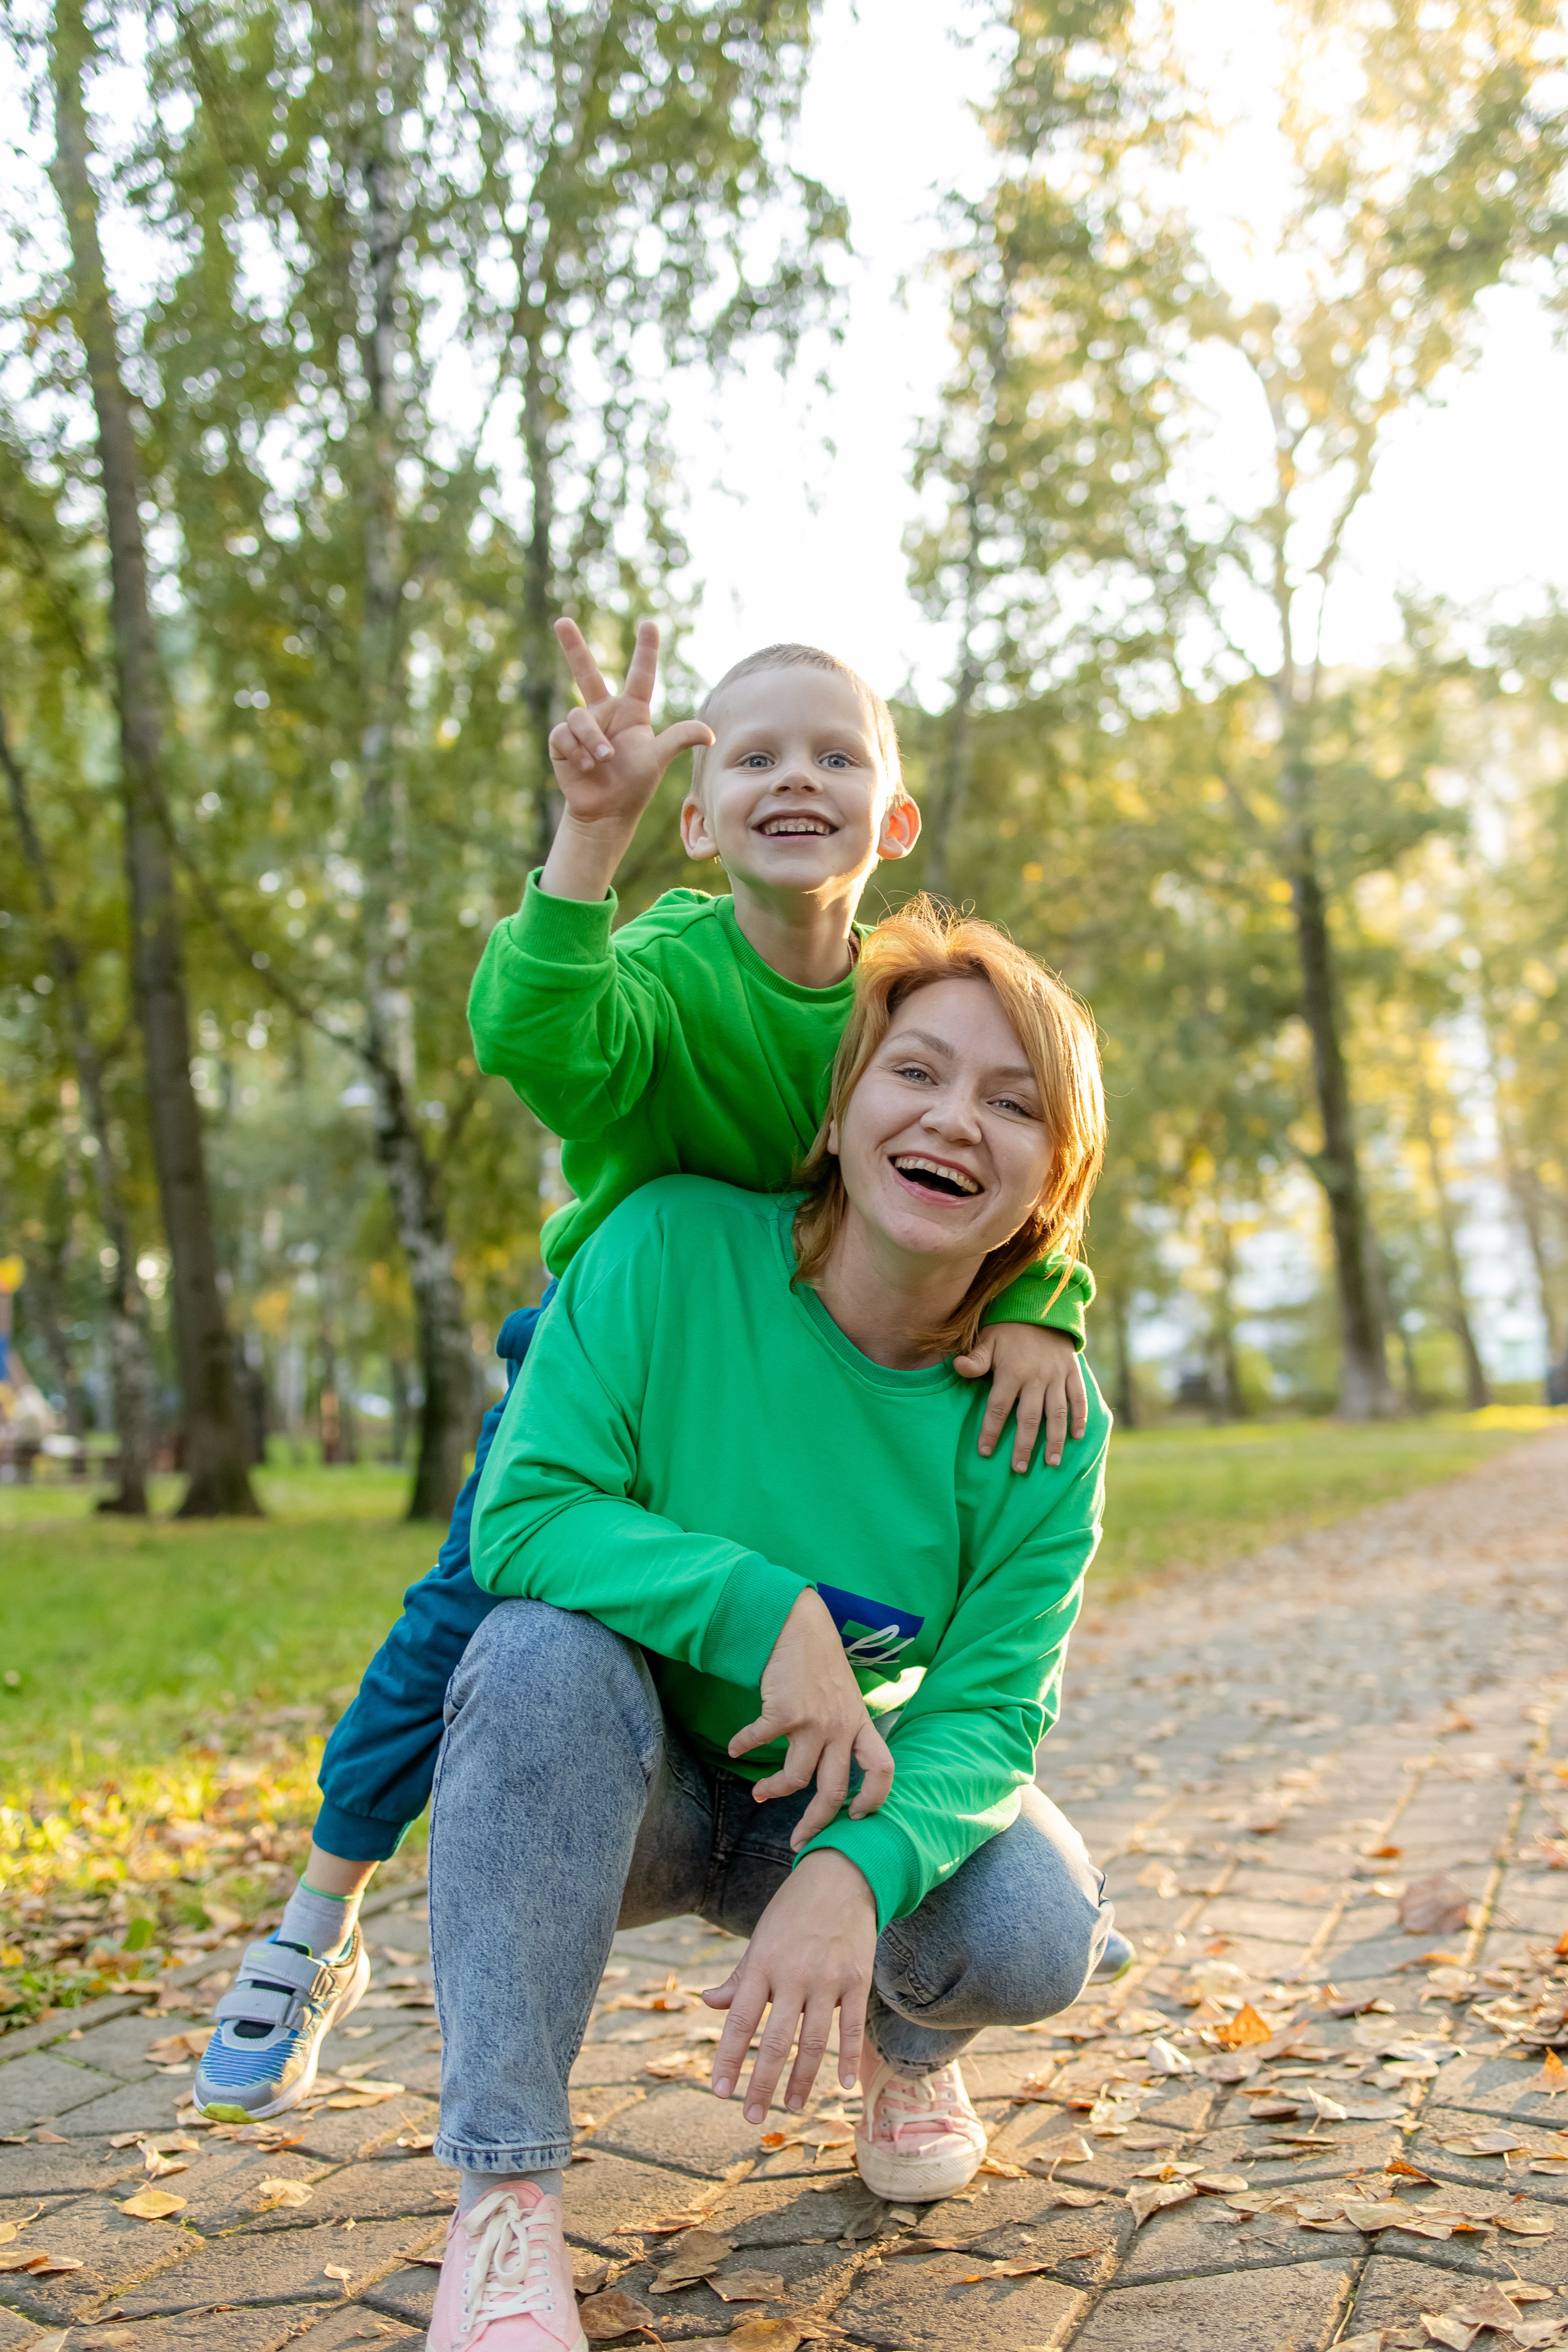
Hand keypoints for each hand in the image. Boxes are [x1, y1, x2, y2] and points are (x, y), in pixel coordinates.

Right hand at [540, 618, 713, 899]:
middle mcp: (605, 713)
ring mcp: (583, 726)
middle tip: (562, 621)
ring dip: (592, 741)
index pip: (640, 675)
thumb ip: (679, 739)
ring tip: (603, 761)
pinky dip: (577, 751)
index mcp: (632, 712)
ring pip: (580, 717)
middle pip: (587, 673)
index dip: (646, 650)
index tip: (650, 623)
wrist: (606, 812)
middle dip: (573, 646)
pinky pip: (564, 734)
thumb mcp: (658, 759)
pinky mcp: (562, 741)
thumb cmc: (635, 784)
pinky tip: (586, 767)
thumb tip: (709, 734)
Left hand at [703, 1849, 876, 2117]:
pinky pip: (852, 2027)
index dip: (728, 2058)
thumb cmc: (793, 1912)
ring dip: (800, 2080)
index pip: (739, 2020)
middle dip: (761, 2084)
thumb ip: (738, 1977)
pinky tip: (840, 2085)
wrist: (841, 1876)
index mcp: (762, 1964)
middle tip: (751, 2118)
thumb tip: (708, 2003)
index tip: (719, 2091)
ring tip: (790, 2108)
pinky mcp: (857, 1979)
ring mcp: (828, 1978)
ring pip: (813, 2042)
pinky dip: (848, 2059)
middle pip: (775, 2040)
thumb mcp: (760, 1939)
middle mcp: (793, 1974)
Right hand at [728, 1588, 893, 1850]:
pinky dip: (743, 1748)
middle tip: (800, 1840)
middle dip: (816, 1822)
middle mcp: (841, 1727)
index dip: (874, 1798)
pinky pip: (760, 1742)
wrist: (800, 1627)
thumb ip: (844, 1728)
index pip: (882, 1769)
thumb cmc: (820, 1663)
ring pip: (797, 1778)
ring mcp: (814, 1721)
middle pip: (834, 1790)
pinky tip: (735, 1749)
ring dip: (775, 1791)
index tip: (857, 1817)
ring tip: (760, 1794)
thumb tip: (831, 1763)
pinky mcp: (785, 1712)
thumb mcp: (845, 1697)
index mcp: (859, 1724)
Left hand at [954, 1323, 1086, 1470]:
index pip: (999, 1408)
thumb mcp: (988, 1340)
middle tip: (1019, 1468)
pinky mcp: (1072, 1372)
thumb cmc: (1007, 1329)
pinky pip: (1079, 1398)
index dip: (991, 1431)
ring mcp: (1057, 1376)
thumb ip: (976, 1359)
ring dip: (1055, 1439)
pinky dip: (1080, 1417)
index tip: (985, 1452)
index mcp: (1012, 1372)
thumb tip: (957, 1367)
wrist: (1041, 1307)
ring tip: (1052, 1463)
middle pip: (1029, 1418)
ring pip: (1057, 1413)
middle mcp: (1036, 1377)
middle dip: (1024, 1445)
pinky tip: (1078, 1437)